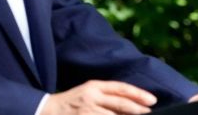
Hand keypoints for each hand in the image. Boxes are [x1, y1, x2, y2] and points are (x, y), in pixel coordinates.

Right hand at [41, 80, 156, 114]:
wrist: (45, 110)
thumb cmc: (71, 101)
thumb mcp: (89, 92)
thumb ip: (108, 96)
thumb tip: (133, 103)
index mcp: (94, 86)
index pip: (122, 88)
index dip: (139, 94)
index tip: (152, 100)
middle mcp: (92, 97)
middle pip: (121, 104)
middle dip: (138, 109)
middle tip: (150, 113)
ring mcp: (87, 111)